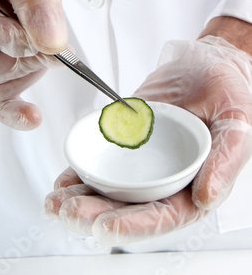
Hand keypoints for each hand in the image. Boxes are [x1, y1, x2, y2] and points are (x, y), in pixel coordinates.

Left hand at [45, 32, 251, 244]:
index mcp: (194, 183)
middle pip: (129, 208)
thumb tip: (207, 198)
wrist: (205, 63)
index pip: (164, 216)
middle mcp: (165, 179)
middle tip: (67, 212)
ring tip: (55, 203)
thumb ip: (226, 159)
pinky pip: (101, 162)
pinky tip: (62, 181)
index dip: (134, 225)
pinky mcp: (125, 143)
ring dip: (81, 200)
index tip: (105, 226)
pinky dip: (80, 174)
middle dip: (95, 215)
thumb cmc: (226, 91)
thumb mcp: (236, 121)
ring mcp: (143, 163)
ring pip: (110, 191)